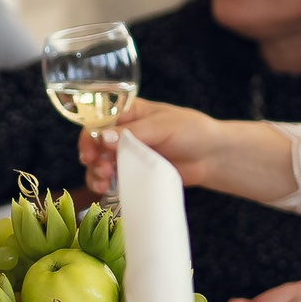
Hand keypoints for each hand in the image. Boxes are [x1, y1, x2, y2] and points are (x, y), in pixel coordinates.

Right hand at [77, 100, 219, 193]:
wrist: (211, 156)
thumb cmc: (191, 131)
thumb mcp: (162, 126)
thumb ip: (133, 133)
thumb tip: (103, 138)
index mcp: (129, 113)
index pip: (99, 121)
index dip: (90, 136)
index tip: (90, 153)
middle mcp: (124, 132)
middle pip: (95, 144)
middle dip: (92, 158)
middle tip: (102, 170)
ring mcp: (128, 154)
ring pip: (100, 162)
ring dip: (96, 173)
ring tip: (103, 182)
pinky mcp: (134, 173)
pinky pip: (113, 177)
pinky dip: (105, 183)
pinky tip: (106, 188)